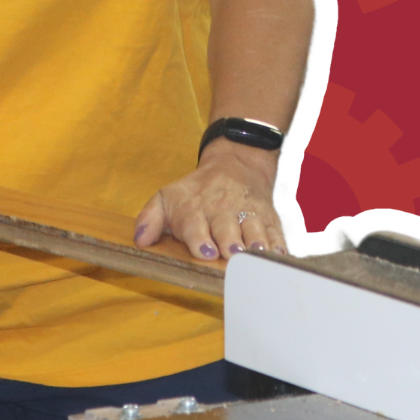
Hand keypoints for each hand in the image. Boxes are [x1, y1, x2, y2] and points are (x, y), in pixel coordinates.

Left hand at [133, 140, 286, 259]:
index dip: (199, 237)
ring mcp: (247, 213)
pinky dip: (278, 242)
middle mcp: (222, 211)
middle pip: (226, 228)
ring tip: (257, 253)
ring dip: (255, 242)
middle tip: (232, 253)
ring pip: (253, 228)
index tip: (205, 250)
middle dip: (229, 241)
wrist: (235, 165)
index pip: (195, 224)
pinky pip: (275, 230)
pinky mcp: (267, 217)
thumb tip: (140, 240)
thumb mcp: (166, 198)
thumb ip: (150, 219)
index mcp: (194, 209)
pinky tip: (279, 254)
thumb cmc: (195, 192)